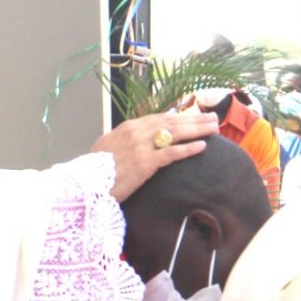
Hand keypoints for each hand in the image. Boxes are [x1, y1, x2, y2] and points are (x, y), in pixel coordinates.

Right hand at [96, 111, 218, 200]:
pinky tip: (203, 146)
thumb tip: (139, 138)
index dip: (180, 116)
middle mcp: (136, 131)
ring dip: (197, 129)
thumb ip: (125, 140)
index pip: (160, 118)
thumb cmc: (95, 170)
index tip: (194, 116)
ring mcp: (141, 146)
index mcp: (128, 127)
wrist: (85, 184)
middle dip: (194, 119)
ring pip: (175, 133)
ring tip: (214, 128)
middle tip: (213, 118)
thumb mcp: (108, 147)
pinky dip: (188, 149)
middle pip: (172, 122)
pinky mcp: (145, 163)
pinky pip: (172, 153)